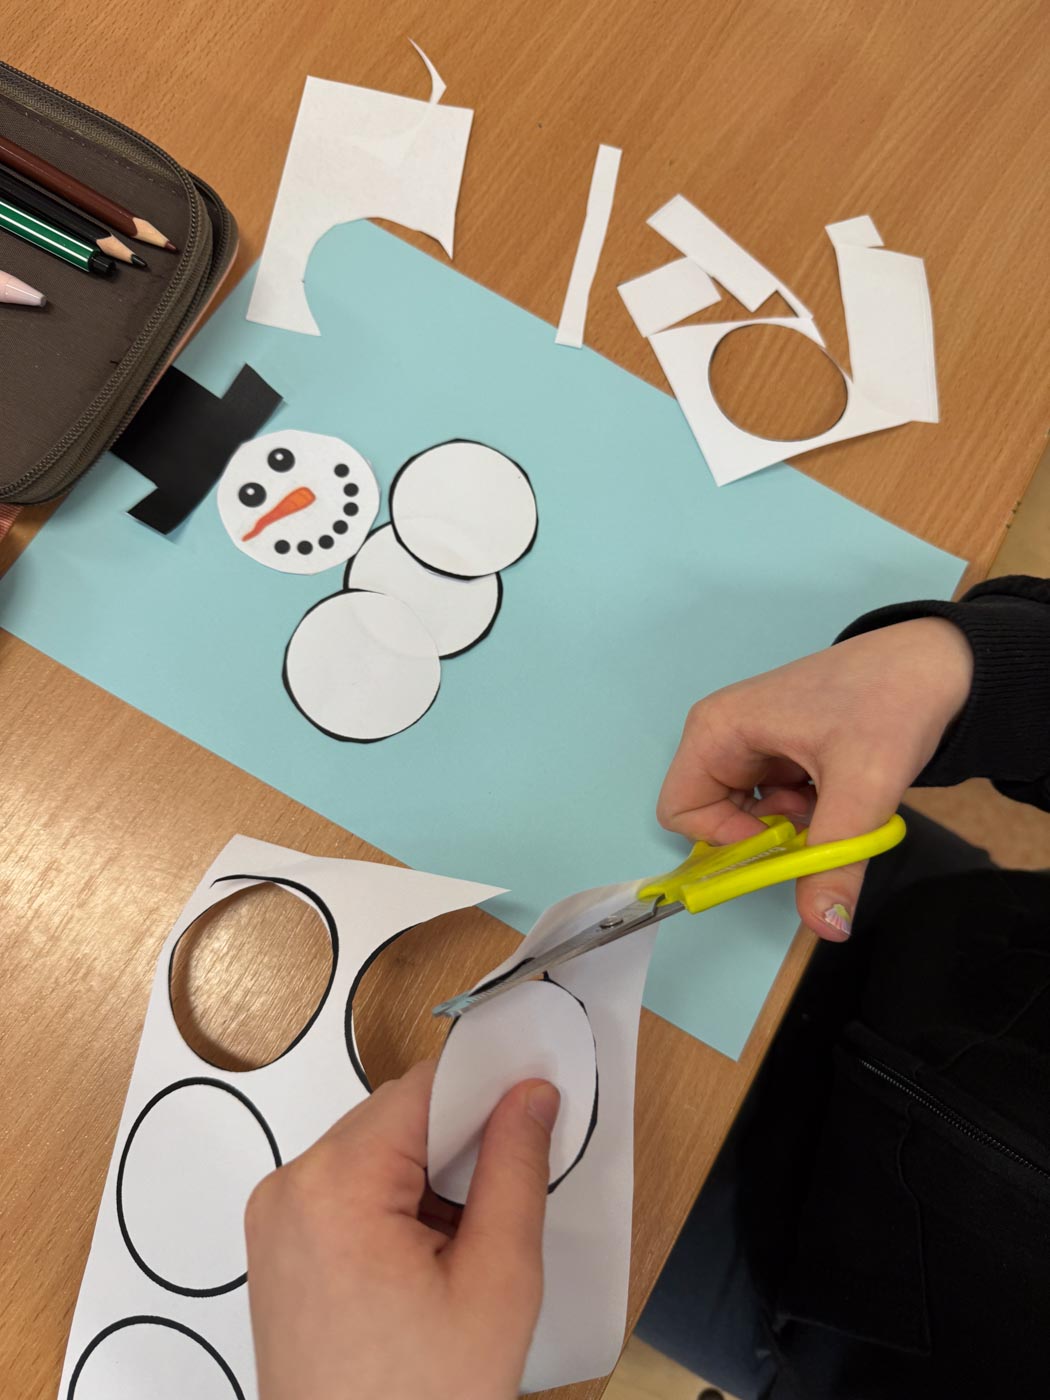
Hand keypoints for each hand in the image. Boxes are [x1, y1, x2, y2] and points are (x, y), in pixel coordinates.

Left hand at [245, 1062, 559, 1399]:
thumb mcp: (497, 1282)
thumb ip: (516, 1170)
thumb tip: (529, 1094)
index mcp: (336, 1184)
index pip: (424, 1087)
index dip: (485, 1090)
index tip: (532, 1103)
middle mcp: (291, 1187)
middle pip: (396, 1117)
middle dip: (455, 1147)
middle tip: (496, 1208)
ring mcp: (275, 1218)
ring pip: (375, 1151)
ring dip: (424, 1180)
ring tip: (452, 1254)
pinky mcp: (278, 1246)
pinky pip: (347, 1189)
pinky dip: (391, 1206)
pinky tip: (420, 1265)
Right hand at [657, 618, 972, 938]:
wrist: (938, 662)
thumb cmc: (889, 702)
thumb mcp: (863, 786)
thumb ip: (835, 859)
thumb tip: (827, 928)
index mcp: (718, 729)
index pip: (681, 812)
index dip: (726, 841)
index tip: (783, 841)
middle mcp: (723, 734)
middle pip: (714, 818)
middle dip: (765, 835)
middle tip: (818, 820)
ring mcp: (751, 742)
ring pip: (749, 816)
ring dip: (791, 826)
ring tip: (837, 796)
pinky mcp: (778, 751)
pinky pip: (774, 804)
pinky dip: (806, 812)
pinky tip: (840, 788)